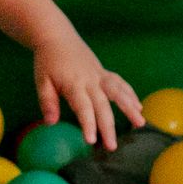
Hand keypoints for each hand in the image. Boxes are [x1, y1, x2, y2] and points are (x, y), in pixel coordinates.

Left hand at [32, 34, 142, 149]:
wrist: (57, 37)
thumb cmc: (48, 61)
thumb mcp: (41, 80)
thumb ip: (47, 101)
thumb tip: (50, 123)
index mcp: (73, 84)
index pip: (83, 107)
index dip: (88, 124)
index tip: (92, 141)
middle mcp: (90, 80)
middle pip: (103, 105)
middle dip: (108, 126)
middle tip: (112, 147)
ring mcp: (100, 75)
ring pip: (118, 91)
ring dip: (130, 107)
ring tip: (140, 123)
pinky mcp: (104, 72)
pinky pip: (120, 83)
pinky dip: (130, 94)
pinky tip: (138, 107)